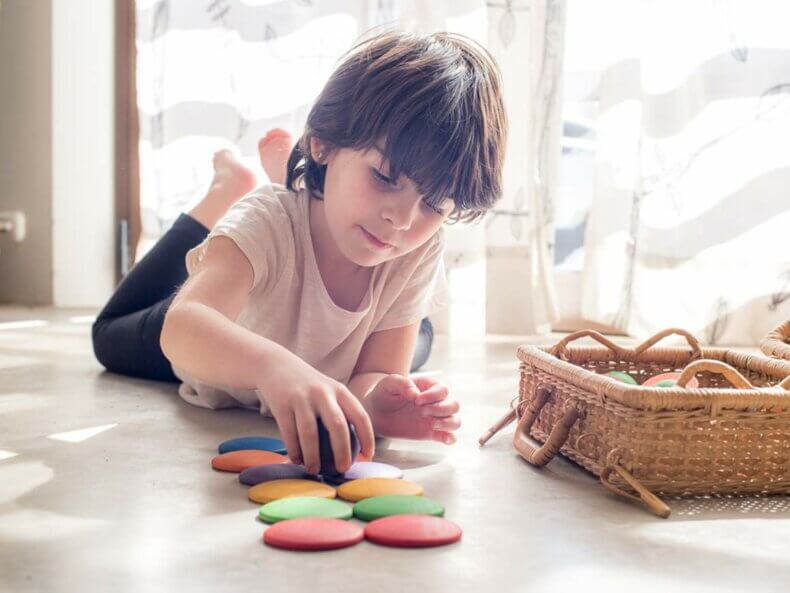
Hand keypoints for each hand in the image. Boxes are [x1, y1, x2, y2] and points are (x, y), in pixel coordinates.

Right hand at [256, 352, 374, 473]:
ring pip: (310, 433)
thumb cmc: (309, 387)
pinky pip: (289, 433)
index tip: (368, 456)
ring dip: (313, 456)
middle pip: (337, 426)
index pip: (360, 415)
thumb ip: (341, 412)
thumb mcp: (329, 391)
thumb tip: (355, 449)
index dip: (367, 437)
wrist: (277, 365)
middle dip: (342, 451)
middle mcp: (323, 393)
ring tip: (314, 470)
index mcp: (339, 391)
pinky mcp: (282, 404)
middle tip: (342, 469)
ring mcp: (302, 398)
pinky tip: (297, 460)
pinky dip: (294, 451)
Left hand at [363, 374, 459, 443]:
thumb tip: (416, 394)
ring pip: (455, 421)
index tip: (417, 401)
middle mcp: (436, 402)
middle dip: (441, 409)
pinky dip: (450, 438)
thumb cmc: (384, 393)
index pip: (442, 390)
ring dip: (448, 423)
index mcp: (429, 387)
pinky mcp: (431, 433)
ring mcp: (435, 418)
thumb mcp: (389, 383)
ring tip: (432, 424)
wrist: (376, 412)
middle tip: (422, 412)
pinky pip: (449, 437)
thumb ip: (403, 384)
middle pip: (454, 405)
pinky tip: (444, 439)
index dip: (433, 396)